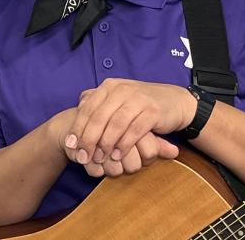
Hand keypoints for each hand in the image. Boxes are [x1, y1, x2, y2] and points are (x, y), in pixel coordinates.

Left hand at [64, 78, 193, 171]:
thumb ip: (99, 100)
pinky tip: (117, 155)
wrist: (174, 101)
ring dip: (106, 144)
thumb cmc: (140, 103)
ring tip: (100, 158)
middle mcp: (121, 89)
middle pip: (99, 117)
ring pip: (115, 124)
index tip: (70, 145)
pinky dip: (124, 144)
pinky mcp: (153, 111)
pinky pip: (134, 130)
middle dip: (89, 139)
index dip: (77, 127)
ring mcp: (138, 99)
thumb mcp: (117, 97)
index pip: (88, 108)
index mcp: (109, 86)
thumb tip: (79, 106)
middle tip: (83, 156)